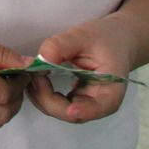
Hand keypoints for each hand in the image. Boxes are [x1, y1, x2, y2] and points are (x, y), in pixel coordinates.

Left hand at [24, 17, 139, 124]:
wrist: (115, 39)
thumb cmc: (105, 37)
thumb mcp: (84, 35)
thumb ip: (61, 45)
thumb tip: (39, 60)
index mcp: (111, 91)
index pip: (98, 108)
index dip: (83, 111)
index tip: (70, 108)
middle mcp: (97, 103)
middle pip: (71, 114)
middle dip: (48, 97)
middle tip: (34, 73)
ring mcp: (84, 103)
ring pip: (59, 111)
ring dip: (41, 96)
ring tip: (33, 72)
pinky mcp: (74, 98)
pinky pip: (55, 103)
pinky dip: (42, 93)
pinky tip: (36, 76)